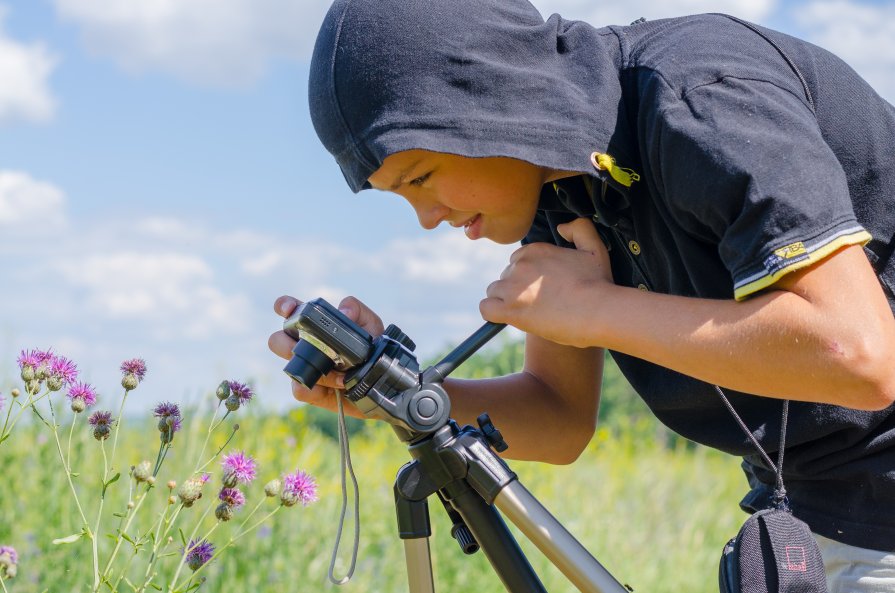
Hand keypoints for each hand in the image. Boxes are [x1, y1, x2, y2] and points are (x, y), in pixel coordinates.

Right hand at [268, 295, 384, 417]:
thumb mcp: (371, 326)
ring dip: (311, 369)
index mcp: (315, 324)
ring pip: (288, 367)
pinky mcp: (311, 392)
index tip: (288, 311)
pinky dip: (316, 389)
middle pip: (277, 340)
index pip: (290, 310)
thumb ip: (358, 311)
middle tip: (309, 348)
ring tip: (338, 374)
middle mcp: (305, 345)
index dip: (284, 307)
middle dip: (286, 344)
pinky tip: (335, 388)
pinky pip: (299, 390)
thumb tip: (343, 311)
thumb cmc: (374, 349)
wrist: (383, 383)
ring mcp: (306, 369)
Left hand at [479, 218, 613, 346]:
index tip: (544, 288)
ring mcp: (513, 288)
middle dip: (519, 288)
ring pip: (496, 291)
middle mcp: (520, 265)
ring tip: (529, 311)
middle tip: (540, 302)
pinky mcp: (510, 310)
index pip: (519, 260)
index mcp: (535, 250)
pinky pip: (486, 308)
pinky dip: (493, 312)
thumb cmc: (599, 283)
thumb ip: (580, 229)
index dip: (530, 275)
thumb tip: (561, 227)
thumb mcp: (594, 248)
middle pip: (507, 275)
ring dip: (507, 300)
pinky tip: (507, 317)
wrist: (598, 312)